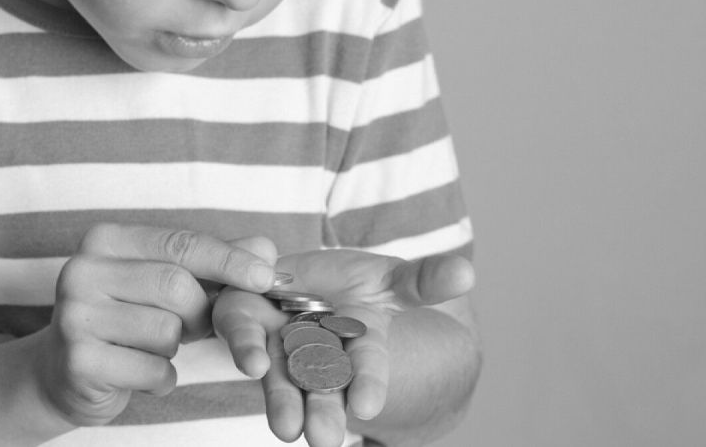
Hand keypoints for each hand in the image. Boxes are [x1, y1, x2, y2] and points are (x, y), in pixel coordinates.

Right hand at [34, 224, 276, 426]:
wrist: (63, 372)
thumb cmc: (126, 321)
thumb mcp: (166, 284)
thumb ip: (214, 263)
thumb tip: (266, 247)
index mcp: (105, 240)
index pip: (180, 243)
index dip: (229, 261)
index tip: (267, 277)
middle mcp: (82, 270)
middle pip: (177, 286)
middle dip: (198, 313)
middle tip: (191, 326)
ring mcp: (75, 316)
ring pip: (166, 331)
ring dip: (173, 349)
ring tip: (148, 347)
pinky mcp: (79, 361)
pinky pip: (154, 371)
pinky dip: (160, 379)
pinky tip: (136, 372)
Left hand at [213, 249, 473, 446]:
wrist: (299, 281)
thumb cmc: (354, 288)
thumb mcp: (393, 282)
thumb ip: (424, 280)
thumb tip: (466, 275)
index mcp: (359, 345)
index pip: (366, 369)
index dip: (368, 385)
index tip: (365, 407)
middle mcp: (318, 354)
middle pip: (321, 385)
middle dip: (322, 412)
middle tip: (322, 440)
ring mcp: (278, 342)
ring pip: (279, 374)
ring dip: (282, 401)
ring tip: (286, 429)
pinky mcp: (243, 320)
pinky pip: (239, 328)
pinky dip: (243, 342)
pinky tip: (251, 359)